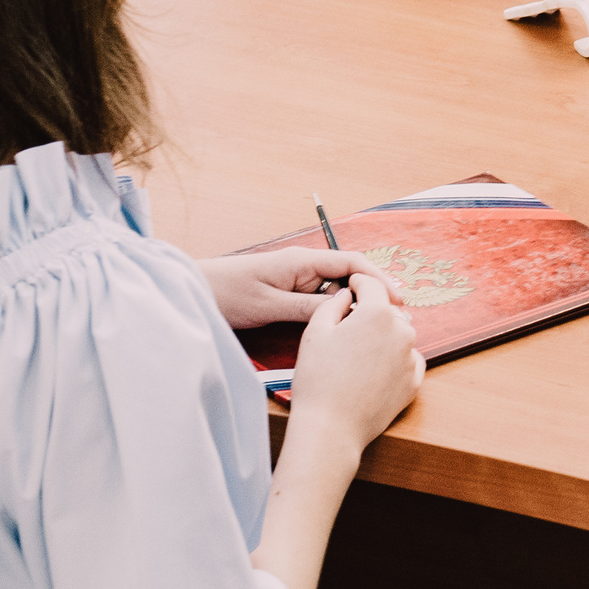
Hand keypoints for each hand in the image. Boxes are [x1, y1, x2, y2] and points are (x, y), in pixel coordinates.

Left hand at [198, 247, 401, 328]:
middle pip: (349, 276)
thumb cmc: (226, 294)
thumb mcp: (270, 305)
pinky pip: (319, 299)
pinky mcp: (286, 292)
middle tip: (393, 318)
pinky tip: (343, 327)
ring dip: (354, 304)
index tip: (398, 301)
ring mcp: (294, 279)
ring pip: (335, 289)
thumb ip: (309, 307)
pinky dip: (335, 310)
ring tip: (373, 326)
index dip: (378, 280)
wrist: (190, 293)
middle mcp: (303, 266)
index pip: (352, 263)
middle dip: (372, 294)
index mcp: (302, 261)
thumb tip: (348, 311)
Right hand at [283, 274, 423, 449]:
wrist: (331, 428)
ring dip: (382, 338)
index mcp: (377, 314)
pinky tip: (371, 372)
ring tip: (356, 355)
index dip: (358, 283)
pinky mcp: (414, 383)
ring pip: (397, 337)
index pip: (371, 285)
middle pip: (385, 312)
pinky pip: (405, 361)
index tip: (351, 286)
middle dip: (369, 314)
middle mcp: (402, 332)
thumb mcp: (315, 332)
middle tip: (346, 329)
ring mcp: (411, 358)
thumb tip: (347, 295)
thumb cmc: (318, 380)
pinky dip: (392, 361)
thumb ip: (333, 304)